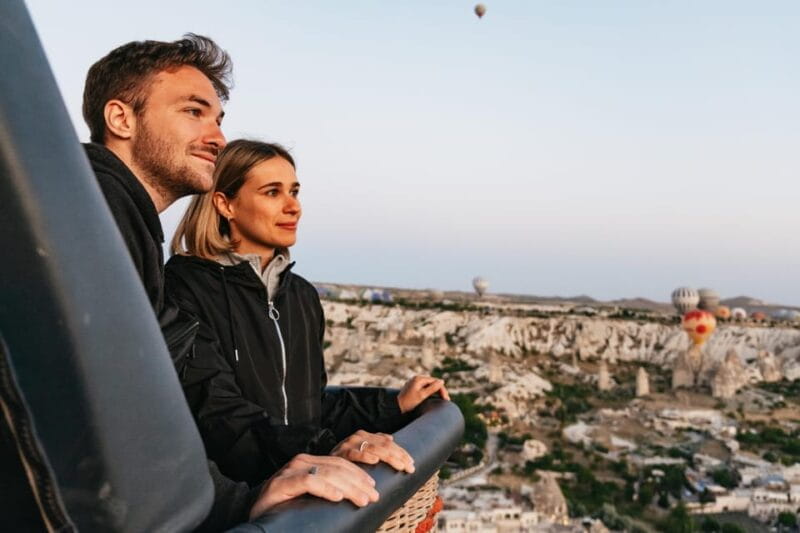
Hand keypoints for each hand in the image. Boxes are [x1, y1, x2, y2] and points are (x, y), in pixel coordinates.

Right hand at [249, 454, 378, 518]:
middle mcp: (300, 462)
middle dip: (358, 482)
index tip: (374, 487)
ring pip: (326, 473)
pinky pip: (308, 482)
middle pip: (337, 467)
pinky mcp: (281, 484)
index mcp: (310, 463)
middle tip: (373, 497)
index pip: (340, 463)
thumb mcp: (310, 497)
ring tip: (362, 499)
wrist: (256, 517)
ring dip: (348, 487)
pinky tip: (337, 497)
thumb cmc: (284, 509)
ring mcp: (290, 471)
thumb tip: (356, 496)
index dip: (359, 474)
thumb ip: (328, 491)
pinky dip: (325, 489)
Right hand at [331, 429, 414, 473]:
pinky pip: (354, 453)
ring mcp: (349, 444)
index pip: (388, 443)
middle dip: (399, 456)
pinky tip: (375, 460)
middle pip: (384, 445)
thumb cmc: (341, 459)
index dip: (401, 453)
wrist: (317, 464)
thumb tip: (391, 439)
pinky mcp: (340, 453)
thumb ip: (374, 444)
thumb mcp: (359, 451)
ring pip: (374, 448)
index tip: (412, 464)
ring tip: (400, 466)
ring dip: (389, 458)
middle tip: (410, 468)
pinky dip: (365, 456)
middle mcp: (358, 437)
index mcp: (365, 436)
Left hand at [397, 375, 449, 412]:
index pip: (435, 382)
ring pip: (429, 386)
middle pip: (432, 383)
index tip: (447, 399)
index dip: (442, 389)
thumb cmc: (409, 402)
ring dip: (436, 392)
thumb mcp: (422, 395)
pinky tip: (434, 398)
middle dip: (440, 391)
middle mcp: (416, 379)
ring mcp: (415, 383)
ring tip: (442, 400)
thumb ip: (432, 388)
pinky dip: (430, 393)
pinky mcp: (413, 388)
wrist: (396, 407)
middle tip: (447, 400)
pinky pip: (425, 388)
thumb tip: (442, 381)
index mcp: (419, 379)